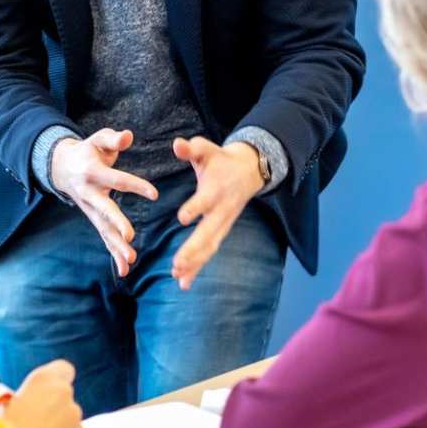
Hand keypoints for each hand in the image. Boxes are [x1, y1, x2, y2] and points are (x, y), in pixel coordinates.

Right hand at [1, 360, 83, 427]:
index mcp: (43, 377)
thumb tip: (28, 404)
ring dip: (60, 424)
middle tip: (39, 422)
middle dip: (55, 406)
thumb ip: (28, 397)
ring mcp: (73, 412)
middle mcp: (62, 390)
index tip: (48, 392)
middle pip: (65, 395)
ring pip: (70, 416)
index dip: (57, 381)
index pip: (63, 369)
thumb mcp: (8, 402)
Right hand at [50, 128, 158, 275]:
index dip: (135, 186)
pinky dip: (113, 254)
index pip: (117, 180)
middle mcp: (89, 194)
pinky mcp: (93, 218)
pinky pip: (103, 237)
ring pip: (104, 229)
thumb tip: (128, 136)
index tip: (154, 194)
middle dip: (116, 224)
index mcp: (93, 172)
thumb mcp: (98, 139)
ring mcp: (89, 209)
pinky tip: (125, 270)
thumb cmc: (88, 150)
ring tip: (131, 260)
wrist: (62, 166)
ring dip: (116, 246)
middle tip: (130, 236)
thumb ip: (113, 139)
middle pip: (105, 210)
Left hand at [171, 136, 265, 290]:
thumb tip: (178, 144)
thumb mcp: (207, 149)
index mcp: (216, 190)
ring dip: (195, 263)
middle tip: (177, 263)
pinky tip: (184, 283)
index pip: (205, 201)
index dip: (195, 208)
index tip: (182, 218)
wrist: (249, 170)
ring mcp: (223, 223)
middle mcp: (221, 210)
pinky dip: (198, 267)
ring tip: (178, 277)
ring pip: (210, 247)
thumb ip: (192, 148)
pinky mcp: (222, 231)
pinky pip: (210, 251)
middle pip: (208, 233)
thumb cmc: (221, 160)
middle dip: (193, 249)